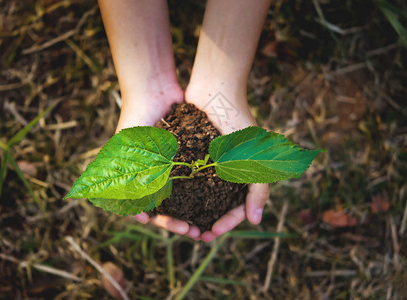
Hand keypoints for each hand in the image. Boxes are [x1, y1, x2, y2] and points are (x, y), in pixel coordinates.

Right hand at [115, 86, 201, 239]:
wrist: (152, 89)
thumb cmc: (135, 120)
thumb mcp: (127, 153)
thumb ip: (129, 183)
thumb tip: (142, 221)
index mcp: (140, 178)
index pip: (154, 211)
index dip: (168, 223)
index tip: (184, 229)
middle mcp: (156, 173)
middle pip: (172, 207)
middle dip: (185, 221)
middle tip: (201, 233)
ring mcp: (172, 164)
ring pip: (186, 195)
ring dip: (196, 209)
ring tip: (211, 220)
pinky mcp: (187, 153)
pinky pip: (196, 175)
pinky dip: (204, 188)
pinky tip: (218, 197)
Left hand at [186, 89, 269, 241]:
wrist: (213, 88)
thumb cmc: (237, 120)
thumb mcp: (253, 156)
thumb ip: (258, 189)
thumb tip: (255, 221)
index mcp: (238, 174)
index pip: (234, 208)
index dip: (226, 223)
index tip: (212, 233)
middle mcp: (219, 171)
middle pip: (212, 206)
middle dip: (203, 223)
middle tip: (193, 235)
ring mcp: (200, 163)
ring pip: (193, 197)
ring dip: (186, 213)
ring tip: (177, 223)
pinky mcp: (183, 155)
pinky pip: (178, 180)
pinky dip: (173, 194)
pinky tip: (164, 204)